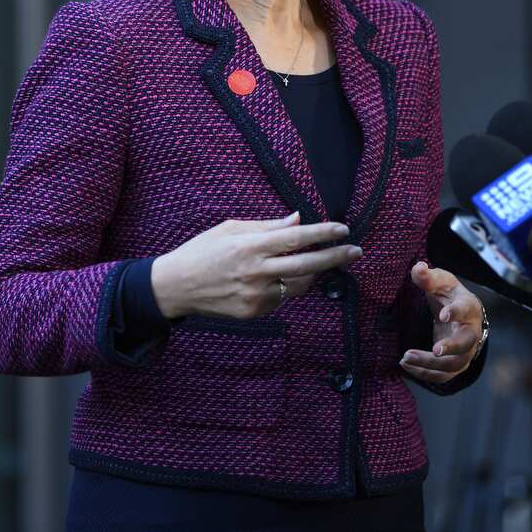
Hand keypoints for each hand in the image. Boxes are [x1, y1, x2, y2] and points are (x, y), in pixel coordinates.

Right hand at [151, 211, 361, 319]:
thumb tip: (297, 219)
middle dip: (335, 257)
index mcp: (250, 246)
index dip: (322, 233)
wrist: (176, 286)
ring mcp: (256, 295)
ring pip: (298, 285)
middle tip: (356, 251)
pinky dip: (284, 287)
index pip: (295, 238)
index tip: (343, 228)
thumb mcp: (230, 229)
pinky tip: (273, 279)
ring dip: (311, 273)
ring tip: (316, 263)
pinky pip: (281, 298)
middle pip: (307, 265)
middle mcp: (256, 272)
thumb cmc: (202, 251)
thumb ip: (267, 226)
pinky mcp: (254, 312)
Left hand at [400, 261, 484, 384]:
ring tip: (405, 358)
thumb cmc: (450, 295)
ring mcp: (466, 351)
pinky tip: (407, 367)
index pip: (466, 309)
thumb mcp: (441, 282)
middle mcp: (472, 331)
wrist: (461, 314)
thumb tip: (418, 267)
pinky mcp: (456, 364)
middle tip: (434, 350)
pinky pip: (444, 376)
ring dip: (430, 364)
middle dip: (451, 347)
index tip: (442, 315)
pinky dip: (425, 374)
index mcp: (469, 307)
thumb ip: (428, 277)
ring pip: (453, 364)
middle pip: (466, 343)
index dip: (456, 312)